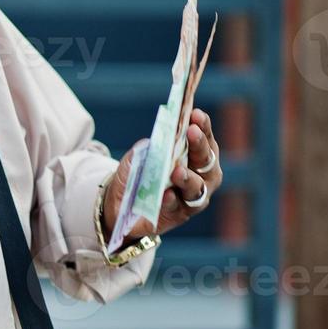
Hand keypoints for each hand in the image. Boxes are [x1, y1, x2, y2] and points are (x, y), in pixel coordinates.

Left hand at [101, 107, 222, 241]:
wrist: (120, 203)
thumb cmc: (138, 173)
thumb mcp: (138, 157)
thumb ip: (147, 148)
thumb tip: (156, 140)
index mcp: (195, 156)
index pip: (204, 139)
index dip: (203, 126)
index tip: (196, 114)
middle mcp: (201, 176)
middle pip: (206, 160)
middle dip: (200, 145)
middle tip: (191, 132)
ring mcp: (192, 197)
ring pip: (197, 187)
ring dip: (188, 178)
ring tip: (177, 171)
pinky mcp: (179, 215)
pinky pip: (178, 207)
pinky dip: (171, 200)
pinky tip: (165, 194)